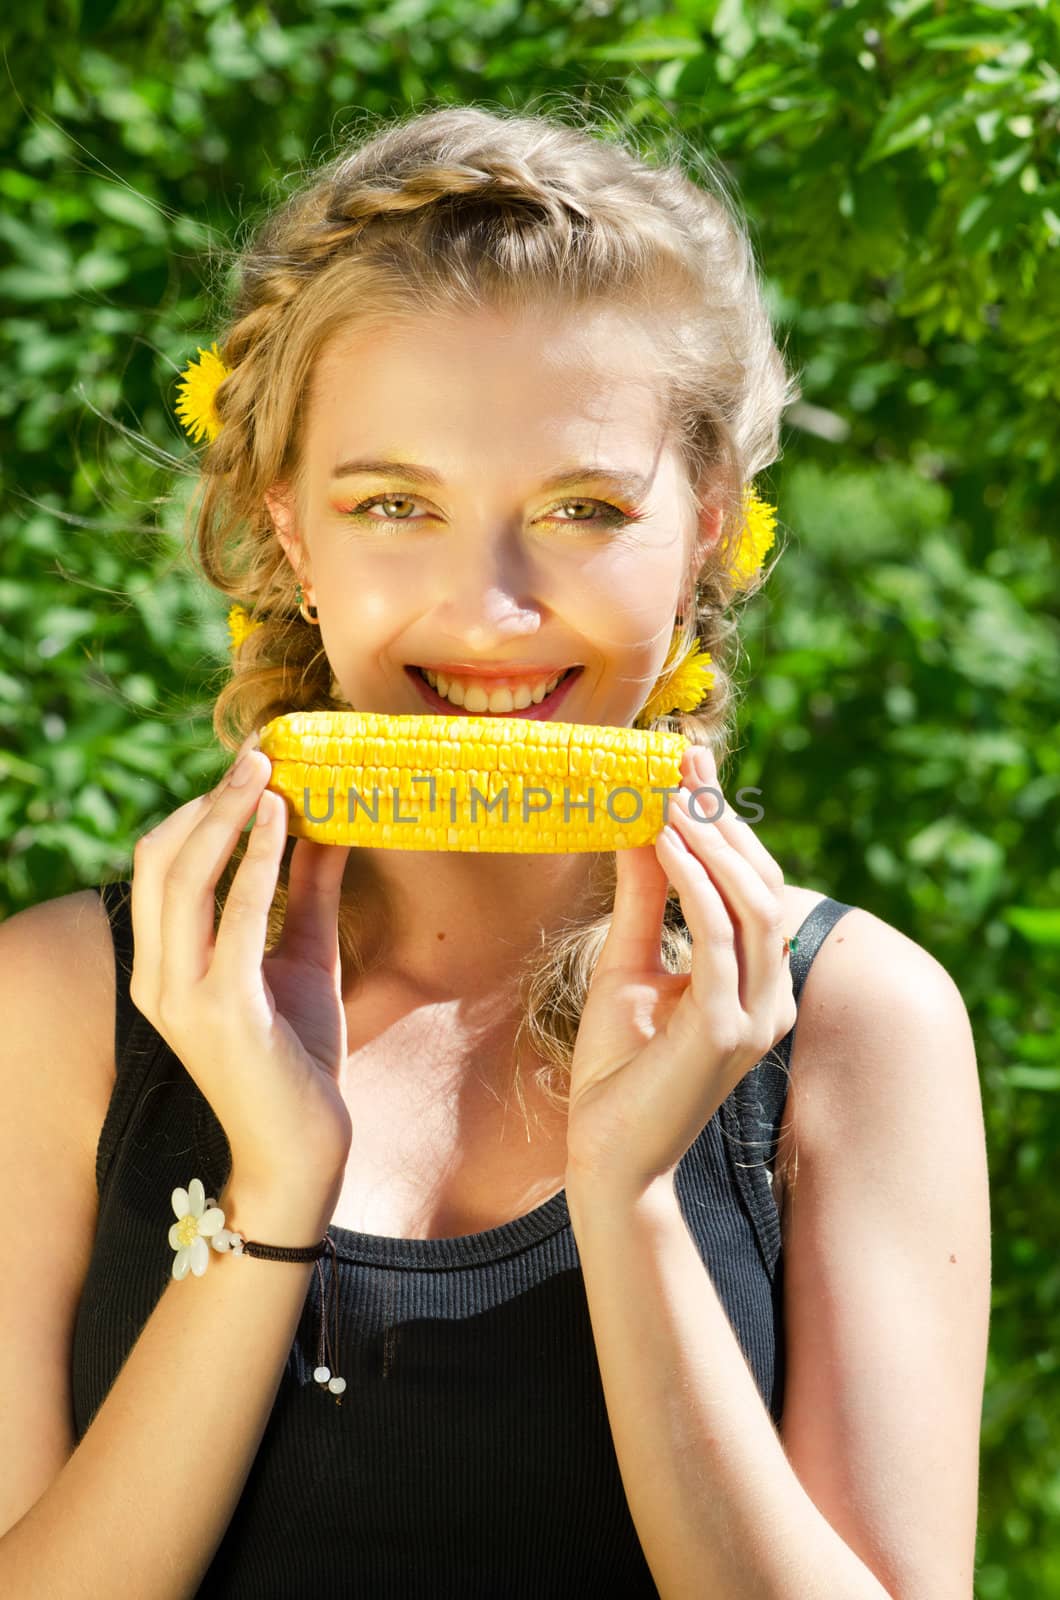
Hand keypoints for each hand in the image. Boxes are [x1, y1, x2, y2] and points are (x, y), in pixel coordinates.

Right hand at [129, 728, 354, 1196]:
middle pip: (159, 858)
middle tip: (258, 753)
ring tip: (266, 770)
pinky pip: (234, 915)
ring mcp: (180, 994)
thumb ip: (305, 895)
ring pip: (181, 875)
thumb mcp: (302, 959)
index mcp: (161, 965)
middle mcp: (156, 977)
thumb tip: (326, 826)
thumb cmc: (298, 1059)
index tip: (249, 765)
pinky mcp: (222, 1009)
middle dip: (209, 798)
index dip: (199, 808)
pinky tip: (284, 821)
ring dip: (225, 813)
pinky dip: (256, 859)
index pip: (159, 864)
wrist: (303, 1149)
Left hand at [564, 744, 797, 1194]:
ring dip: (708, 838)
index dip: (724, 820)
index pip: (753, 883)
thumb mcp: (626, 964)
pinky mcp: (726, 1030)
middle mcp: (769, 995)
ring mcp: (755, 1014)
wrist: (605, 1157)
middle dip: (720, 815)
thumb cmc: (615, 1070)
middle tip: (680, 757)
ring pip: (750, 900)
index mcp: (755, 982)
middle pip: (761, 881)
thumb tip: (640, 825)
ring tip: (667, 790)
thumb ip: (641, 900)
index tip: (687, 761)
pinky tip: (661, 839)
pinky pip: (717, 934)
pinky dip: (691, 879)